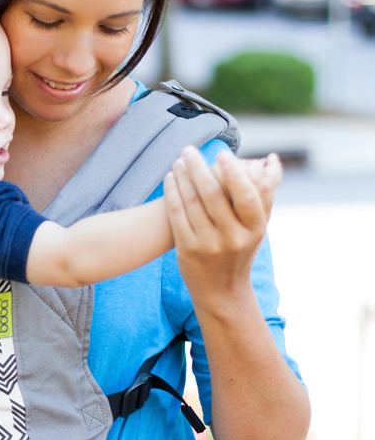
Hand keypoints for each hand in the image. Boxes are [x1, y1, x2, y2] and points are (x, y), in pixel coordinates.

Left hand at [163, 147, 281, 310]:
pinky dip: (172, 193)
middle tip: (189, 149)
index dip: (233, 172)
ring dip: (183, 176)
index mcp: (254, 229)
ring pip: (192, 202)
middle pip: (213, 194)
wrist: (221, 290)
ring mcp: (208, 245)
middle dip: (199, 167)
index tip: (221, 153)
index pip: (245, 195)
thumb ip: (265, 193)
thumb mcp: (258, 227)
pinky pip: (176, 215)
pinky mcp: (187, 250)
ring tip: (179, 160)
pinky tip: (170, 178)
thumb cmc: (241, 249)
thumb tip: (270, 158)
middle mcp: (233, 238)